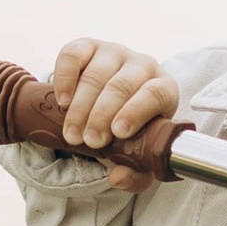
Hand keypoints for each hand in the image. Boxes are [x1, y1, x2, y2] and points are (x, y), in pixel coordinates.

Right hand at [48, 37, 177, 188]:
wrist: (107, 108)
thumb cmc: (129, 133)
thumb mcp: (137, 157)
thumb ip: (135, 175)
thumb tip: (118, 178)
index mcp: (164, 88)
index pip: (156, 93)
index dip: (137, 111)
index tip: (118, 132)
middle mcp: (142, 65)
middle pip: (121, 86)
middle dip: (101, 116)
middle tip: (88, 142)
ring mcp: (114, 53)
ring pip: (96, 74)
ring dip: (81, 106)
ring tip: (72, 134)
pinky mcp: (88, 47)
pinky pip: (74, 54)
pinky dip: (65, 77)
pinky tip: (62, 101)